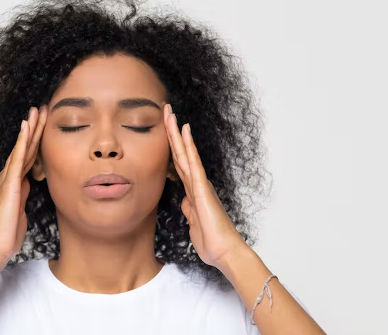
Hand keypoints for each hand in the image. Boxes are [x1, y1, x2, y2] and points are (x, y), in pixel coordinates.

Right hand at [0, 105, 47, 266]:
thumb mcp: (20, 210)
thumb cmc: (7, 233)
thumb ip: (23, 195)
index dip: (35, 140)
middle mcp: (8, 177)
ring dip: (30, 129)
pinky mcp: (9, 184)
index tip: (43, 124)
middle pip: (25, 148)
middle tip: (42, 108)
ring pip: (21, 149)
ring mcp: (7, 179)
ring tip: (37, 111)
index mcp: (12, 183)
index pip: (27, 156)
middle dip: (34, 128)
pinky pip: (17, 159)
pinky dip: (22, 142)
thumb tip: (28, 186)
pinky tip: (27, 128)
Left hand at [163, 104, 246, 267]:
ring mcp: (199, 184)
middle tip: (165, 110)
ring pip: (184, 153)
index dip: (170, 147)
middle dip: (171, 132)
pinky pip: (193, 163)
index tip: (163, 131)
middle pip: (179, 153)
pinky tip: (185, 130)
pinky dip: (188, 146)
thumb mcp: (193, 223)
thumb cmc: (211, 240)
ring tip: (170, 113)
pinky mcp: (202, 188)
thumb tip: (185, 203)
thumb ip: (189, 210)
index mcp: (192, 191)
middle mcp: (196, 183)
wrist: (224, 252)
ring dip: (176, 133)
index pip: (177, 164)